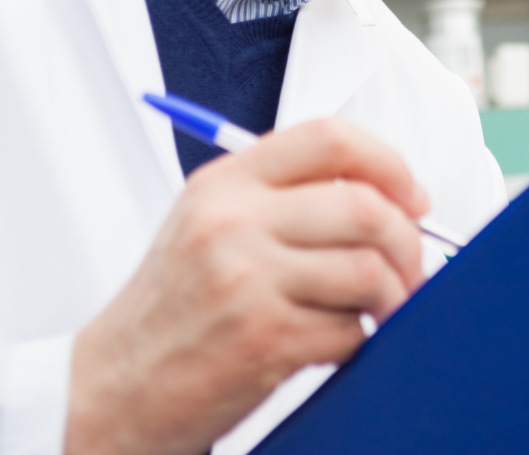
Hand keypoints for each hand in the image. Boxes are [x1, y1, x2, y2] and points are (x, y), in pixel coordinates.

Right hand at [65, 118, 429, 454]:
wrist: (114, 388)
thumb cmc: (173, 311)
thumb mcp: (208, 226)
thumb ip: (282, 197)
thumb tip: (387, 194)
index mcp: (224, 184)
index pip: (330, 139)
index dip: (389, 163)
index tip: (414, 196)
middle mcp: (233, 222)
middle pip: (366, 207)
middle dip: (407, 242)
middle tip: (410, 267)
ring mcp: (247, 279)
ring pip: (369, 269)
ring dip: (393, 296)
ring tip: (381, 311)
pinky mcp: (264, 337)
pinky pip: (351, 328)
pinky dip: (359, 339)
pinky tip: (336, 342)